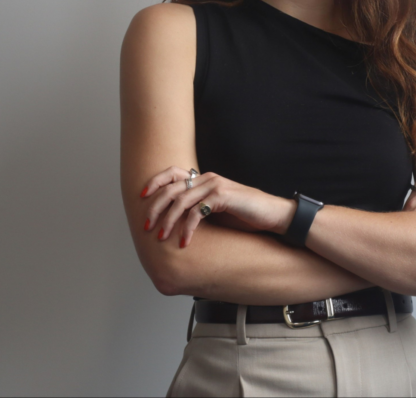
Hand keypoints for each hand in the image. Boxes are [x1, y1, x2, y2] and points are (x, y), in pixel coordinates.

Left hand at [139, 167, 295, 247]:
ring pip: (180, 200)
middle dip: (155, 208)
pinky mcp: (223, 197)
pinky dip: (187, 228)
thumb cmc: (246, 215)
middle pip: (171, 188)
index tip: (142, 197)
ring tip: (162, 237)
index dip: (155, 182)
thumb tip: (177, 222)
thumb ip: (200, 208)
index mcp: (204, 178)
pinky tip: (185, 242)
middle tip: (147, 226)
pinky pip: (197, 212)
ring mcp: (215, 186)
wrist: (273, 215)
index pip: (172, 173)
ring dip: (168, 220)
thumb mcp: (218, 210)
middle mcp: (207, 178)